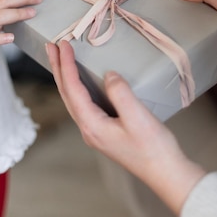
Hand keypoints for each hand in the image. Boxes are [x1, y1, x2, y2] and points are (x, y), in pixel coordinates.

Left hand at [45, 40, 205, 214]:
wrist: (165, 172)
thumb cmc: (153, 148)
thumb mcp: (137, 117)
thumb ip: (120, 93)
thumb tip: (109, 75)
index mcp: (92, 125)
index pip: (73, 89)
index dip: (66, 65)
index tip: (63, 44)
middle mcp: (88, 129)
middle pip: (66, 94)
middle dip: (58, 69)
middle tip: (51, 46)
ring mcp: (96, 131)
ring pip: (73, 99)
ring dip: (66, 77)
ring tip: (60, 59)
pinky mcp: (105, 131)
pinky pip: (84, 104)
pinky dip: (78, 87)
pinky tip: (82, 81)